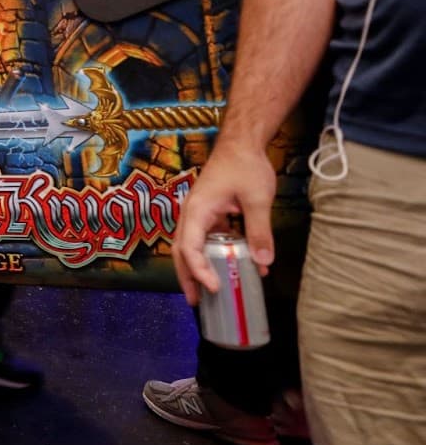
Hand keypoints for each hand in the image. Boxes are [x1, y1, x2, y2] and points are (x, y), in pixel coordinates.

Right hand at [173, 139, 276, 304]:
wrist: (242, 142)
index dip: (199, 270)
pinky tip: (233, 266)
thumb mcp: (256, 199)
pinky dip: (215, 255)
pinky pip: (208, 239)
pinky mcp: (210, 213)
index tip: (214, 287)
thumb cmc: (244, 166)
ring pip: (192, 246)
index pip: (190, 248)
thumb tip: (263, 263)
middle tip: (196, 302)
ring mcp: (199, 214)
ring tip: (207, 292)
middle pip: (181, 251)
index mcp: (196, 211)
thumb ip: (258, 230)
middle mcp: (192, 214)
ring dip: (197, 269)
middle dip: (187, 277)